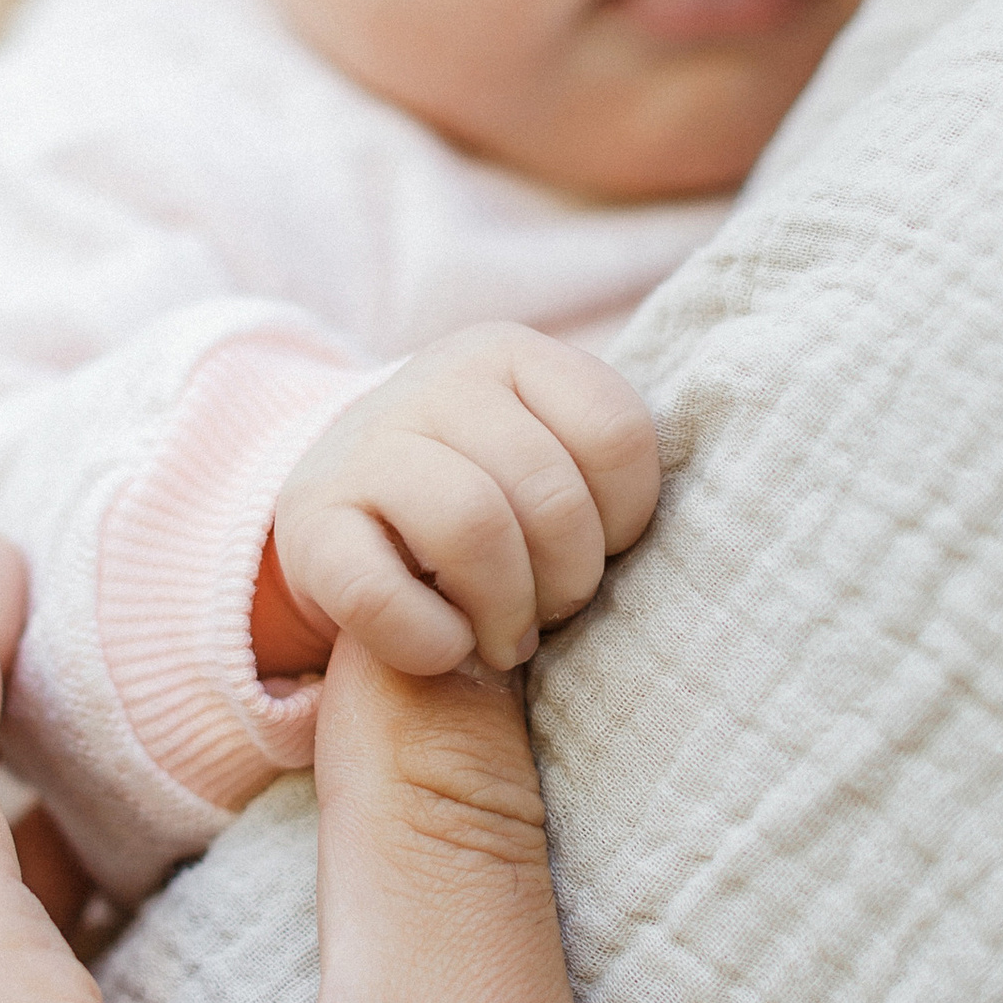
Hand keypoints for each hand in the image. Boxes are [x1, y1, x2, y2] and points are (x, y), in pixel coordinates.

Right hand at [254, 325, 660, 681]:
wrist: (344, 506)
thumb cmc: (479, 492)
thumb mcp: (541, 454)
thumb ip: (598, 474)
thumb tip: (690, 548)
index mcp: (511, 354)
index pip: (618, 434)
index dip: (626, 518)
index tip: (602, 551)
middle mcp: (437, 381)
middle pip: (550, 494)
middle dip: (568, 580)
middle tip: (553, 613)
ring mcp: (367, 445)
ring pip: (473, 528)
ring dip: (504, 610)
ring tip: (504, 637)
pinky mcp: (311, 522)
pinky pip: (379, 593)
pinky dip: (427, 639)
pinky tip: (443, 648)